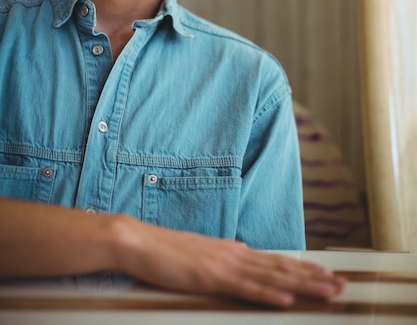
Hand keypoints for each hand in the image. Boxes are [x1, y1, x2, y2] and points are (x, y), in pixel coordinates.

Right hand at [114, 218, 345, 307]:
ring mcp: (224, 265)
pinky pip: (244, 288)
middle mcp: (235, 255)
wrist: (140, 241)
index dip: (303, 268)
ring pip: (271, 278)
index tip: (327, 274)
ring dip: (302, 285)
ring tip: (327, 291)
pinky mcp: (210, 277)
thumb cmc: (167, 251)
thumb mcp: (202, 253)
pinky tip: (286, 300)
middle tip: (342, 285)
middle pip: (281, 268)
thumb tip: (245, 254)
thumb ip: (225, 254)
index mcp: (233, 251)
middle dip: (314, 278)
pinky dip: (268, 295)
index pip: (276, 261)